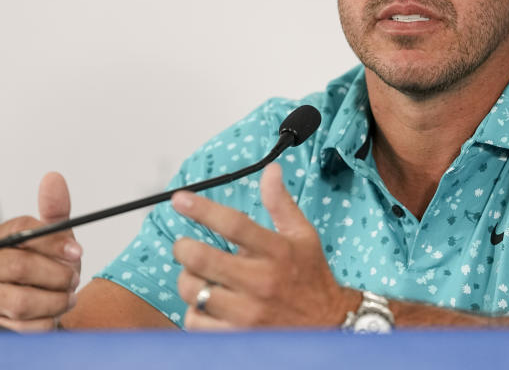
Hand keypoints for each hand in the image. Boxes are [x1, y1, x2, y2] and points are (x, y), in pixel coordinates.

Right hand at [0, 172, 81, 330]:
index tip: (77, 251)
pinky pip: (22, 328)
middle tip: (73, 279)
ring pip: (22, 301)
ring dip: (55, 301)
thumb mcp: (58, 237)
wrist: (46, 306)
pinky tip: (50, 315)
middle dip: (56, 275)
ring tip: (65, 297)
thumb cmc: (49, 266)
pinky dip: (46, 323)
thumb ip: (56, 209)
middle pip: (20, 267)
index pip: (24, 230)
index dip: (54, 242)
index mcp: (1, 238)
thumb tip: (53, 177)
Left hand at [172, 163, 359, 329]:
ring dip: (187, 279)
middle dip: (183, 248)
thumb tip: (270, 171)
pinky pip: (195, 321)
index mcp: (277, 251)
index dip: (202, 209)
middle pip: (202, 258)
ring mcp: (248, 313)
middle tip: (184, 246)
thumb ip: (281, 203)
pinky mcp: (238, 337)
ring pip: (193, 290)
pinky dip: (193, 310)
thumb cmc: (310, 276)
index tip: (180, 199)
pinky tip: (206, 303)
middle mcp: (261, 282)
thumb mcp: (303, 235)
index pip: (233, 224)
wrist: (327, 325)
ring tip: (197, 275)